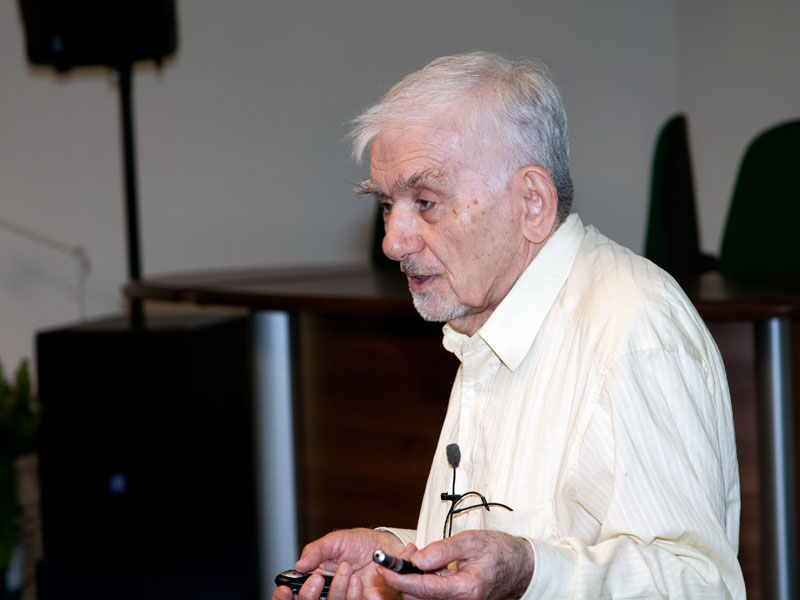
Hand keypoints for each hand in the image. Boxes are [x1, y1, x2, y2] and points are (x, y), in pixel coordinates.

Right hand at [272, 528, 404, 599]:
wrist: (387, 548)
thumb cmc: (360, 542)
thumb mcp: (336, 541)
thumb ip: (316, 551)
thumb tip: (299, 565)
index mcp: (316, 577)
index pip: (296, 593)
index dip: (286, 595)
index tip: (284, 590)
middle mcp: (328, 592)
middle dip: (310, 594)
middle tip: (319, 577)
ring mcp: (344, 599)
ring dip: (338, 590)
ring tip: (348, 570)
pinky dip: (355, 595)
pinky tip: (360, 581)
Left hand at [376, 530, 534, 599]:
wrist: (519, 565)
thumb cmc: (499, 551)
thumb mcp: (471, 541)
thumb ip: (442, 550)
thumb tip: (416, 558)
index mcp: (466, 589)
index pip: (424, 588)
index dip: (399, 577)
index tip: (383, 566)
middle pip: (418, 596)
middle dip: (402, 575)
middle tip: (399, 553)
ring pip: (422, 596)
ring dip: (411, 577)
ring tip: (415, 554)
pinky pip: (430, 594)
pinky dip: (421, 579)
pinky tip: (426, 564)